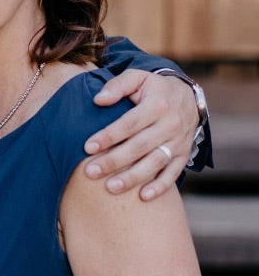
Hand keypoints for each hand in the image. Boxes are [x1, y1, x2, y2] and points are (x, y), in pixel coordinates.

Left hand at [84, 70, 197, 199]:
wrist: (188, 97)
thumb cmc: (154, 89)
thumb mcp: (138, 78)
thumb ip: (118, 85)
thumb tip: (98, 100)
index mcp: (158, 104)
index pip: (130, 123)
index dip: (109, 136)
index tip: (88, 147)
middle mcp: (171, 124)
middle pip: (140, 146)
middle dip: (114, 161)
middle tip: (91, 172)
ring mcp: (179, 141)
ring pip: (155, 162)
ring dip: (133, 177)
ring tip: (110, 188)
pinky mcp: (184, 155)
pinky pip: (173, 173)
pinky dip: (160, 186)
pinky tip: (143, 197)